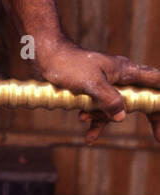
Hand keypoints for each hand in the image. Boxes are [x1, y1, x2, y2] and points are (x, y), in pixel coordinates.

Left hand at [36, 39, 159, 145]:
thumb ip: (109, 99)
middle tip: (158, 137)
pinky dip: (95, 123)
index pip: (156, 83)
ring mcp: (107, 86)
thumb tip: (122, 117)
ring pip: (117, 109)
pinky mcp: (93, 93)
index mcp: (126, 72)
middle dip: (150, 117)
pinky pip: (100, 112)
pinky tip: (89, 138)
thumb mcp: (91, 83)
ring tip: (82, 118)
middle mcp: (121, 79)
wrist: (45, 57)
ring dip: (103, 119)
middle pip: (143, 99)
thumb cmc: (68, 64)